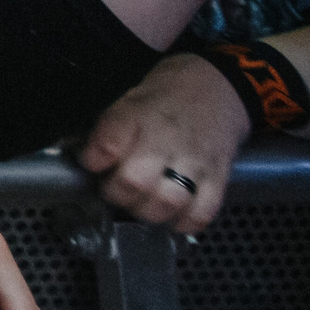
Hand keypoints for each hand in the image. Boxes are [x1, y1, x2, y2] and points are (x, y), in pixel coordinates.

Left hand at [78, 52, 250, 235]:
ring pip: (168, 202)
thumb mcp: (128, 101)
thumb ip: (108, 131)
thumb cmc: (164, 98)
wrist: (216, 88)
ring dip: (148, 212)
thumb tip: (89, 163)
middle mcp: (168, 138)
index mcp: (139, 114)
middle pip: (136, 181)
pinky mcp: (219, 178)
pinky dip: (184, 222)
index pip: (108, 142)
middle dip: (118, 194)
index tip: (90, 164)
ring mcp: (196, 160)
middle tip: (116, 190)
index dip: (92, 160)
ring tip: (142, 204)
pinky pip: (203, 212)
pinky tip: (173, 215)